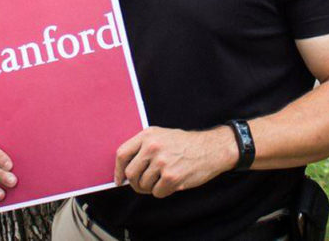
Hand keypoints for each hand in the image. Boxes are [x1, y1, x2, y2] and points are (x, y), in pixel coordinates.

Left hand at [114, 125, 238, 198]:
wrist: (211, 148)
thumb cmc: (185, 144)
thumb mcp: (162, 136)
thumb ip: (143, 148)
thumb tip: (124, 170)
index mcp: (148, 135)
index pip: (122, 154)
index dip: (118, 170)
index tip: (119, 179)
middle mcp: (152, 147)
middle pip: (130, 174)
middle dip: (135, 183)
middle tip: (144, 184)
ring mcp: (161, 162)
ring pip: (143, 185)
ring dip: (152, 187)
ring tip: (164, 179)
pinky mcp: (171, 177)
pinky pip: (157, 193)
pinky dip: (163, 192)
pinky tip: (173, 182)